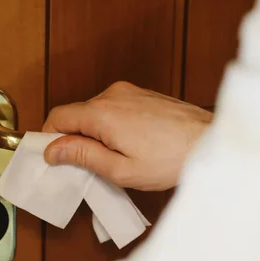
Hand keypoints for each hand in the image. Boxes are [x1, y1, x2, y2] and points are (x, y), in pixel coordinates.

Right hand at [43, 81, 212, 190]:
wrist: (210, 142)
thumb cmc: (171, 160)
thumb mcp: (121, 169)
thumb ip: (83, 156)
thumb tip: (53, 149)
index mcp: (102, 112)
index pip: (58, 117)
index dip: (49, 138)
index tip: (53, 158)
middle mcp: (113, 94)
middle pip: (77, 114)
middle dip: (75, 139)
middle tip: (88, 167)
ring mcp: (131, 91)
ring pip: (97, 112)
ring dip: (96, 133)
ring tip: (115, 159)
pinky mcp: (144, 95)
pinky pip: (116, 108)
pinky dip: (113, 126)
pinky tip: (131, 146)